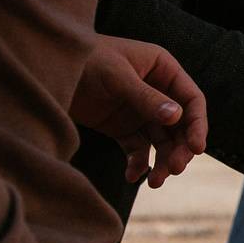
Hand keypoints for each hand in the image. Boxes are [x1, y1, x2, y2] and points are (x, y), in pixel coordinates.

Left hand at [71, 36, 205, 187]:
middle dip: (179, 149)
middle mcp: (156, 91)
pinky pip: (137, 149)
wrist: (46, 69)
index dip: (197, 125)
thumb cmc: (84, 60)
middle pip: (180, 126)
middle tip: (173, 170)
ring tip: (155, 182)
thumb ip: (146, 97)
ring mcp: (139, 110)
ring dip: (161, 162)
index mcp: (162, 69)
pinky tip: (133, 176)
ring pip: (161, 141)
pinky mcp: (121, 127)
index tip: (196, 149)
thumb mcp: (116, 76)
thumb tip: (177, 118)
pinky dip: (138, 164)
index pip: (191, 100)